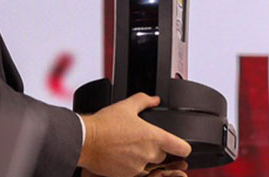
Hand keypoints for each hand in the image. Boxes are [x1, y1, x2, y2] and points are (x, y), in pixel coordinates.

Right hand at [77, 93, 191, 176]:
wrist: (85, 141)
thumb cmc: (104, 124)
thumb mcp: (127, 106)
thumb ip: (144, 101)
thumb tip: (155, 99)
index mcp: (154, 138)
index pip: (183, 148)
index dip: (183, 147)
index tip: (179, 146)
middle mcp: (148, 154)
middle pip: (165, 157)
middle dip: (159, 152)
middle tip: (147, 143)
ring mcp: (137, 167)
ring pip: (151, 167)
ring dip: (147, 161)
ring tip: (133, 150)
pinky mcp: (125, 176)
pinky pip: (137, 174)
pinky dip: (134, 168)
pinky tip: (125, 158)